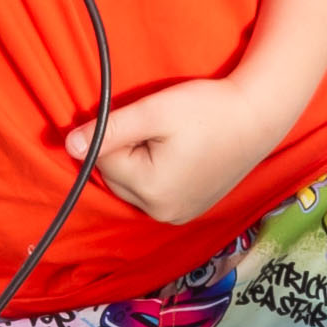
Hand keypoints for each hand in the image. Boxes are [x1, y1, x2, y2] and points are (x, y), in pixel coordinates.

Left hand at [79, 74, 281, 223]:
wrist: (258, 117)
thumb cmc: (208, 109)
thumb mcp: (154, 112)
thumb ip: (109, 129)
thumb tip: (68, 146)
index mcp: (152, 191)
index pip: (104, 160)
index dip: (120, 132)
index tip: (149, 119)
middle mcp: (162, 213)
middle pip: (117, 177)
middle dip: (129, 150)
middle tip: (164, 129)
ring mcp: (177, 217)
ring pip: (133, 186)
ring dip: (141, 162)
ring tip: (175, 141)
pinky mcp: (188, 212)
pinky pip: (153, 193)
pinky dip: (157, 173)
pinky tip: (182, 155)